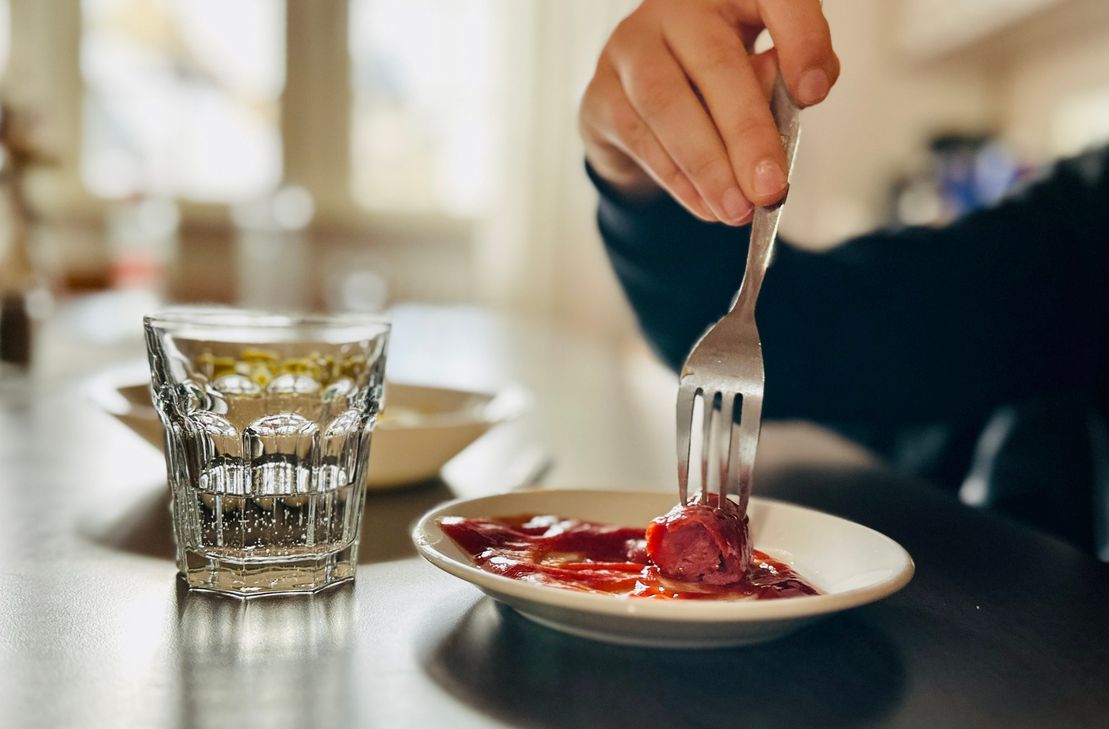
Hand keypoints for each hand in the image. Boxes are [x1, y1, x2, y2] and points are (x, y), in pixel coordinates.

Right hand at [580, 0, 838, 224]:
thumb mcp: (761, 70)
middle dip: (747, 135)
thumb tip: (797, 98)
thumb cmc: (715, 82)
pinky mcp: (600, 93)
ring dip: (707, 166)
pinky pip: (640, 138)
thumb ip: (783, 79)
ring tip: (738, 209)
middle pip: (716, 63)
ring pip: (667, 104)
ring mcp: (630, 47)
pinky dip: (677, 179)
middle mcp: (675, 8)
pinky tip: (706, 204)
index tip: (813, 94)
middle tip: (771, 188)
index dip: (800, 40)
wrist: (639, 103)